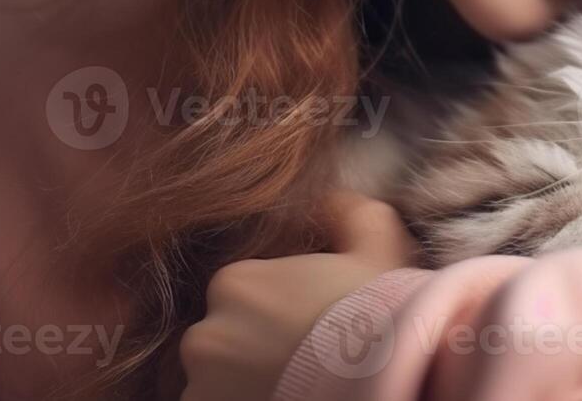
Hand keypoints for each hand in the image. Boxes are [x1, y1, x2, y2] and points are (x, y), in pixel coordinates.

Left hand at [179, 191, 417, 400]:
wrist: (380, 379)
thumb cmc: (375, 314)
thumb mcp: (375, 244)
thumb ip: (348, 212)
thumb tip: (329, 200)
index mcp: (234, 283)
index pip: (244, 292)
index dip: (281, 306)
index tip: (311, 321)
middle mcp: (204, 335)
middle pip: (226, 337)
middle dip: (256, 346)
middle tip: (306, 356)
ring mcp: (201, 388)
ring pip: (219, 380)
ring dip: (246, 381)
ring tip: (296, 383)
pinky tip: (286, 398)